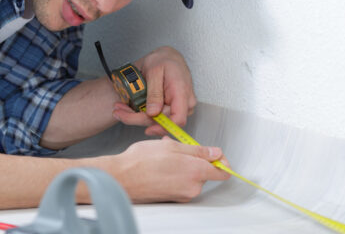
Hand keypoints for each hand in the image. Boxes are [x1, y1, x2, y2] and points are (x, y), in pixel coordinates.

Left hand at [112, 46, 196, 135]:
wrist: (167, 58)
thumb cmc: (163, 61)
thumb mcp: (154, 72)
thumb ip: (154, 93)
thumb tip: (153, 113)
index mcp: (182, 93)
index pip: (178, 119)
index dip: (162, 127)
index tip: (146, 129)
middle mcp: (184, 104)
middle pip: (162, 122)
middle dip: (138, 118)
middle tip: (118, 112)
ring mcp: (178, 108)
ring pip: (157, 121)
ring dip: (136, 117)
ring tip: (119, 109)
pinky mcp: (171, 109)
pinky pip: (156, 117)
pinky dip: (141, 114)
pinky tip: (128, 109)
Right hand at [113, 137, 230, 202]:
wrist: (121, 178)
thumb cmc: (141, 161)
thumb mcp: (172, 146)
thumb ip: (198, 150)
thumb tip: (216, 153)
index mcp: (196, 171)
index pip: (223, 171)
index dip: (220, 161)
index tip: (213, 154)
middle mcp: (192, 187)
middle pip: (205, 173)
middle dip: (194, 160)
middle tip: (177, 149)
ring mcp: (183, 195)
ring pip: (191, 177)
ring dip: (183, 166)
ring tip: (164, 156)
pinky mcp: (173, 199)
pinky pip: (181, 184)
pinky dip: (175, 175)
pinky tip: (160, 166)